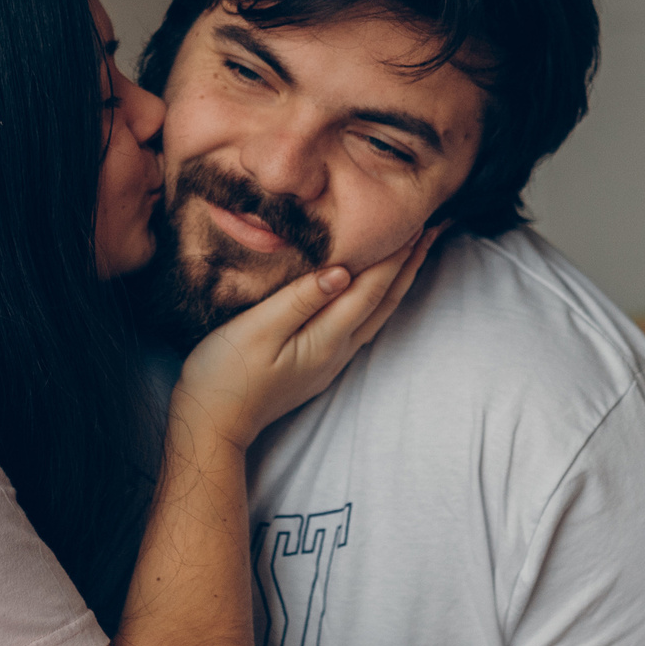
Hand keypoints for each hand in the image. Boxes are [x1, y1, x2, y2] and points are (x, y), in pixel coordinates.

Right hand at [172, 228, 437, 449]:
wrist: (211, 424)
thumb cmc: (224, 374)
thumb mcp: (257, 329)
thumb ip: (300, 299)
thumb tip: (342, 271)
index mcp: (325, 338)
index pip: (371, 287)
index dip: (396, 253)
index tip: (418, 221)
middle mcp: (337, 350)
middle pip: (384, 301)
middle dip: (409, 264)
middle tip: (432, 229)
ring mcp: (330, 360)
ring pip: (377, 313)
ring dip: (398, 281)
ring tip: (414, 253)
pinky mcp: (317, 363)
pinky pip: (360, 323)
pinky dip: (376, 298)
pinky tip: (373, 288)